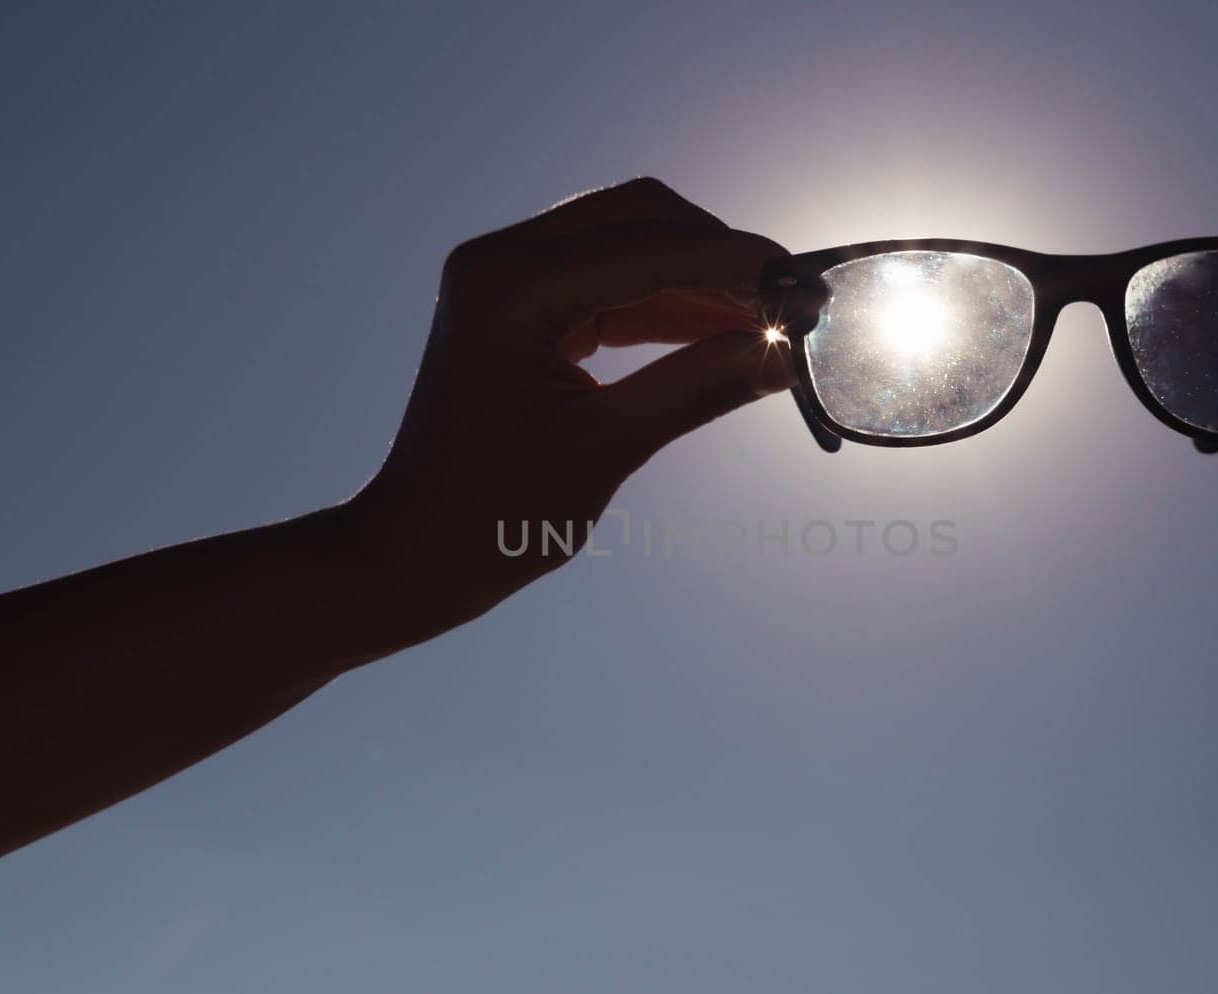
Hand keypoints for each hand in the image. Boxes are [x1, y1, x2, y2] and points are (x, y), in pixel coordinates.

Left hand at [349, 178, 794, 637]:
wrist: (414, 552)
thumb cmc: (489, 519)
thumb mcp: (604, 450)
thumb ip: (697, 388)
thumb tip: (784, 354)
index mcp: (508, 291)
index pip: (647, 248)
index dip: (735, 263)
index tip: (803, 287)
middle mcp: (501, 263)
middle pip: (641, 218)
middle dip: (719, 256)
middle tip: (790, 303)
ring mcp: (506, 278)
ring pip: (630, 241)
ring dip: (698, 276)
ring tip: (767, 321)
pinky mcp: (519, 304)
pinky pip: (610, 281)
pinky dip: (667, 302)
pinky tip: (723, 331)